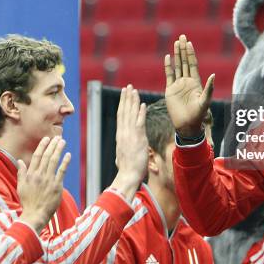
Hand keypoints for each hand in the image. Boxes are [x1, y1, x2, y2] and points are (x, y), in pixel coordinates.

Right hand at [17, 136, 70, 232]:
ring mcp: (48, 180)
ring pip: (54, 161)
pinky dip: (65, 162)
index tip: (46, 138)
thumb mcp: (20, 186)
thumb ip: (21, 173)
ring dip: (59, 150)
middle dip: (52, 145)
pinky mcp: (57, 186)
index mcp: (30, 174)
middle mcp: (39, 175)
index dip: (42, 146)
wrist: (34, 215)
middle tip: (57, 137)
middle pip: (47, 156)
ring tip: (62, 142)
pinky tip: (68, 155)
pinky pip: (61, 171)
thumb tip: (19, 161)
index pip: (36, 156)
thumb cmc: (27, 202)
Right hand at [110, 85, 147, 201]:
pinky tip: (142, 104)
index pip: (121, 116)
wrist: (128, 176)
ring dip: (133, 101)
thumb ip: (123, 150)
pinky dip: (141, 113)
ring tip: (134, 90)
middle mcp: (123, 133)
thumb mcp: (122, 156)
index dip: (122, 104)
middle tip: (128, 87)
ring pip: (131, 114)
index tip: (124, 95)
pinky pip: (140, 123)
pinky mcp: (139, 139)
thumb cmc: (127, 169)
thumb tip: (121, 152)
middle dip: (126, 98)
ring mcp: (130, 135)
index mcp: (120, 135)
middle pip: (124, 111)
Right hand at [165, 34, 213, 137]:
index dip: (191, 53)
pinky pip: (169, 75)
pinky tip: (167, 57)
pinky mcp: (170, 90)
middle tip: (182, 36)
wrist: (187, 125)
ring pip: (177, 66)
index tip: (189, 42)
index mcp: (196, 82)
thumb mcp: (205, 101)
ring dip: (176, 55)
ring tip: (175, 43)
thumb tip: (213, 75)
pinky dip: (168, 66)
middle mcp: (187, 81)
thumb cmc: (198, 115)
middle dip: (183, 49)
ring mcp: (178, 85)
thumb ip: (209, 88)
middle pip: (184, 61)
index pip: (192, 64)